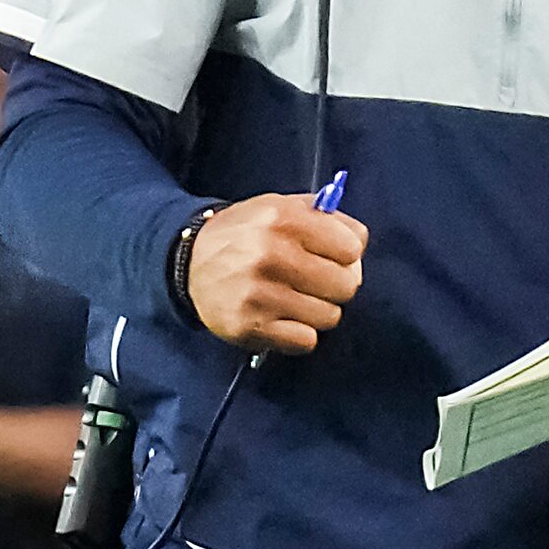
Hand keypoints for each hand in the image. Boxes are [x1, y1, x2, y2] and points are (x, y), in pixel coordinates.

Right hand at [186, 195, 367, 356]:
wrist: (188, 262)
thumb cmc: (245, 233)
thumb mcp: (279, 207)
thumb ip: (325, 217)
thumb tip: (360, 242)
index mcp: (282, 218)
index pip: (352, 247)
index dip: (346, 254)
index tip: (330, 256)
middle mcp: (271, 254)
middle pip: (346, 285)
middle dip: (335, 285)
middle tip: (315, 281)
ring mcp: (259, 293)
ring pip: (329, 316)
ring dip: (317, 311)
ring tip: (295, 299)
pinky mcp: (249, 327)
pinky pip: (306, 341)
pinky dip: (299, 334)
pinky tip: (282, 319)